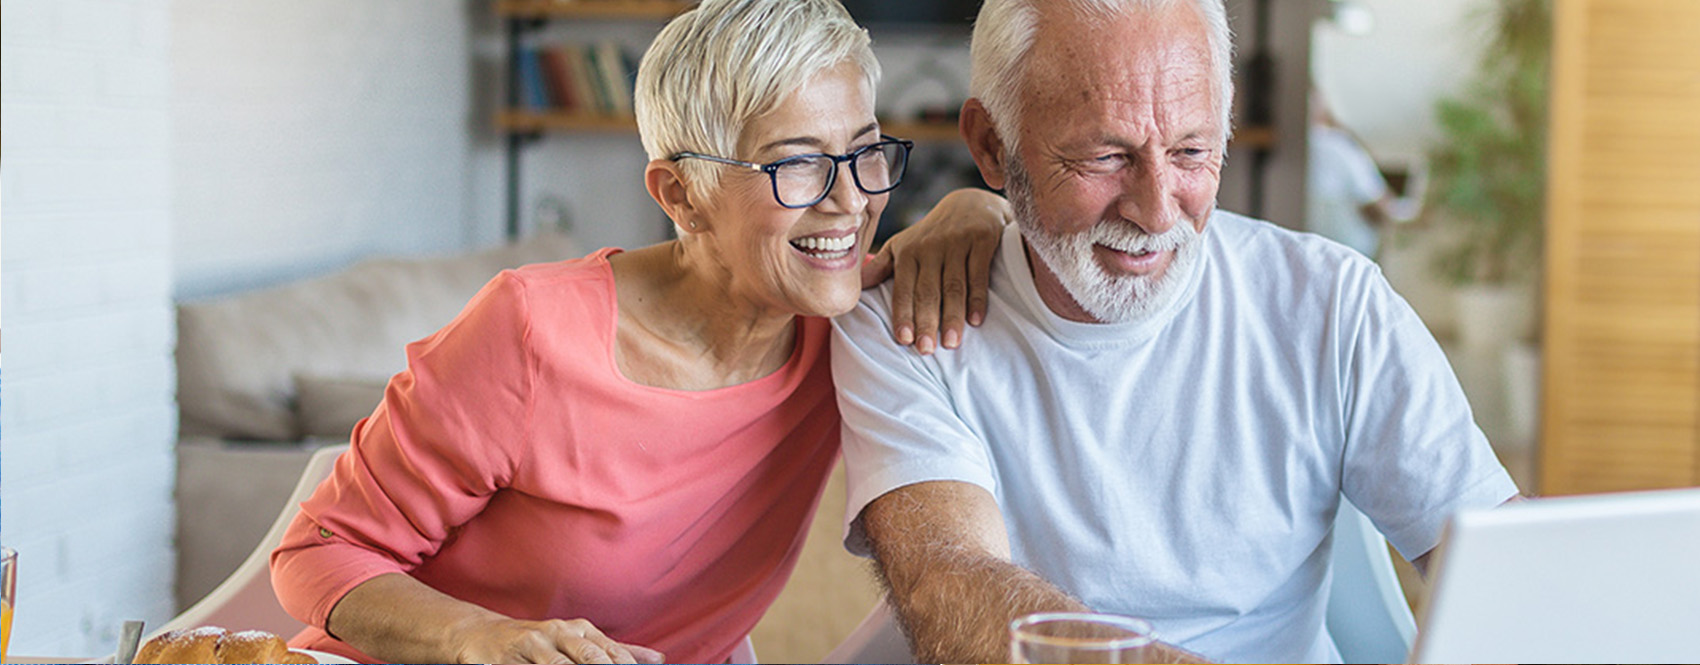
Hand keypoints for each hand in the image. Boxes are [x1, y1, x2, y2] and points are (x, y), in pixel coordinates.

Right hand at [452, 616, 664, 663]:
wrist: (481, 634)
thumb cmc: (538, 642)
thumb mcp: (578, 640)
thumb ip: (616, 650)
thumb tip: (658, 660)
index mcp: (580, 630)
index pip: (613, 653)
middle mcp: (558, 634)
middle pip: (589, 658)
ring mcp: (532, 645)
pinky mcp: (507, 660)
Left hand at [862, 187, 1010, 354]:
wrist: (971, 203)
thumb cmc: (931, 233)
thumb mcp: (903, 245)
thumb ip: (882, 268)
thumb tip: (856, 290)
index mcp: (908, 252)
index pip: (904, 288)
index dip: (903, 314)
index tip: (904, 339)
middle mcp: (931, 247)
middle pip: (928, 291)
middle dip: (926, 321)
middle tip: (925, 350)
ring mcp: (957, 243)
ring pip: (953, 285)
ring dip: (952, 316)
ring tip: (951, 343)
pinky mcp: (982, 240)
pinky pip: (978, 274)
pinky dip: (977, 298)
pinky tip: (975, 321)